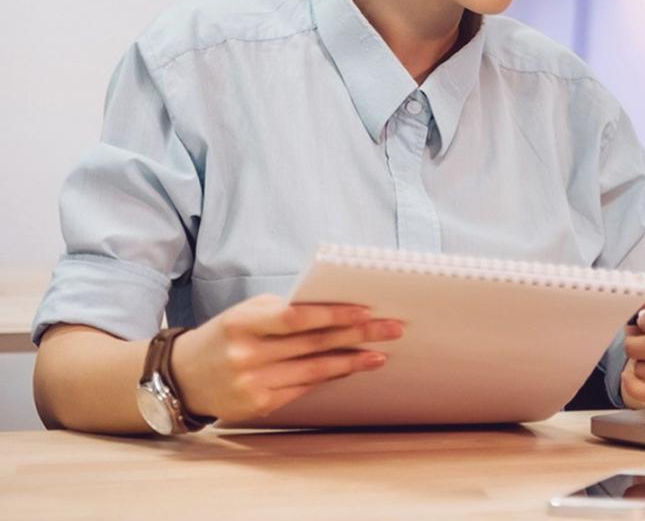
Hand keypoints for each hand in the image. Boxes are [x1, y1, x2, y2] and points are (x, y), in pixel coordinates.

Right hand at [170, 293, 404, 420]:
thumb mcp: (246, 314)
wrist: (182, 377)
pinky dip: (331, 376)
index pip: (297, 317)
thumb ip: (284, 311)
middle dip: (358, 335)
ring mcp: (252, 383)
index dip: (335, 315)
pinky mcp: (258, 405)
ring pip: (314, 370)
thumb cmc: (225, 335)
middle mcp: (246, 354)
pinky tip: (351, 368)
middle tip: (392, 329)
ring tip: (380, 354)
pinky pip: (304, 388)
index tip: (368, 311)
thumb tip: (337, 309)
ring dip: (352, 361)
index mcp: (243, 323)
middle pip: (313, 343)